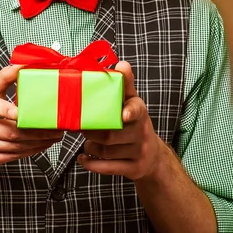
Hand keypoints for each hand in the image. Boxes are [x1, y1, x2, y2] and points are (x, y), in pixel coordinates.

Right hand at [0, 64, 62, 172]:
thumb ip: (4, 77)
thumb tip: (23, 65)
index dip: (9, 111)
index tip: (25, 113)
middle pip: (10, 131)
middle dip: (36, 131)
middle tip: (55, 127)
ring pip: (14, 146)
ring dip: (38, 142)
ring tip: (53, 136)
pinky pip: (12, 157)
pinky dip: (30, 151)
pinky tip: (40, 145)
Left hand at [77, 61, 163, 180]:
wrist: (152, 155)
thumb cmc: (134, 123)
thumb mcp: (132, 102)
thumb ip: (125, 84)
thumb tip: (122, 63)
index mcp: (140, 112)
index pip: (137, 109)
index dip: (130, 111)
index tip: (123, 114)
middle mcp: (142, 132)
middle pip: (112, 134)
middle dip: (92, 131)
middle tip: (79, 126)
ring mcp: (139, 152)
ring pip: (107, 151)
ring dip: (90, 146)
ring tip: (85, 140)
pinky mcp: (134, 169)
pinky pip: (109, 168)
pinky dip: (92, 164)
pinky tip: (83, 158)